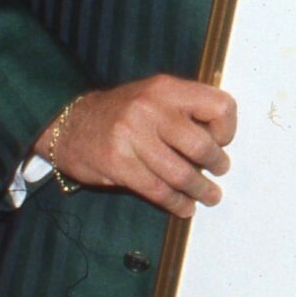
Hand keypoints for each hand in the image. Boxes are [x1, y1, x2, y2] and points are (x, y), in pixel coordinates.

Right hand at [40, 75, 235, 215]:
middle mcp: (151, 109)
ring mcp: (133, 136)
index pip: (218, 105)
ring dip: (200, 189)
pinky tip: (184, 207)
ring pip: (181, 173)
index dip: (227, 128)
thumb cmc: (120, 113)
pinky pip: (157, 190)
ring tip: (209, 196)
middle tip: (219, 171)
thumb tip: (219, 140)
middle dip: (216, 164)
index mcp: (166, 89)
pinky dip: (176, 203)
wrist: (69, 123)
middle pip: (201, 145)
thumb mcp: (153, 96)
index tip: (222, 141)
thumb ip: (183, 111)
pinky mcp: (118, 163)